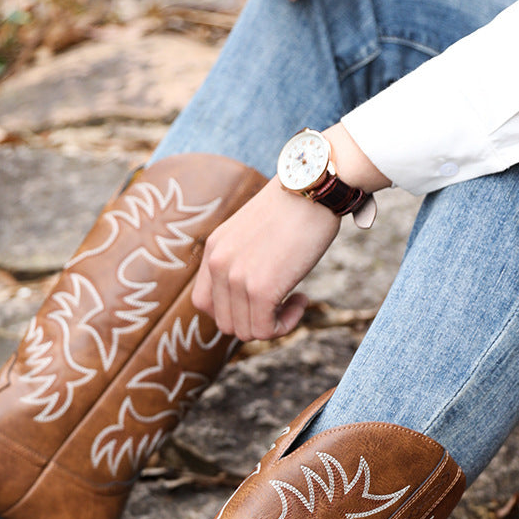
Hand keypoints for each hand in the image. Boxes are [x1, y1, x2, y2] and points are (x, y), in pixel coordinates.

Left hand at [193, 177, 339, 341]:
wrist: (314, 187)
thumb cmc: (294, 207)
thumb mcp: (252, 234)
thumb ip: (241, 261)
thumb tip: (251, 298)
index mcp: (213, 250)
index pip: (204, 304)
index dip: (232, 312)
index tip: (258, 301)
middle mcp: (217, 265)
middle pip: (226, 324)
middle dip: (255, 321)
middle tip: (281, 303)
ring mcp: (236, 278)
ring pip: (246, 332)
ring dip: (273, 324)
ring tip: (294, 299)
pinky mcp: (261, 290)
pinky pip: (267, 331)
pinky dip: (287, 324)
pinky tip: (302, 299)